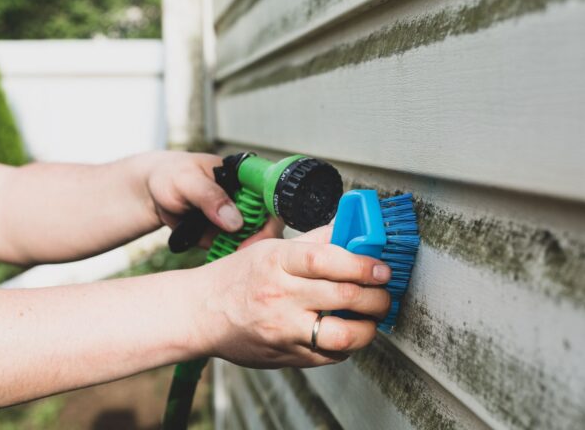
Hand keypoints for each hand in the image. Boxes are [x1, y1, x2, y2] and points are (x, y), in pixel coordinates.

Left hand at [142, 151, 282, 247]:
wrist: (153, 192)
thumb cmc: (170, 175)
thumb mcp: (186, 180)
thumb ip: (209, 196)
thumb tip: (235, 220)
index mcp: (244, 177)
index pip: (271, 195)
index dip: (271, 214)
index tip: (259, 233)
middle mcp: (248, 198)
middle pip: (270, 221)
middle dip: (259, 240)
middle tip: (241, 251)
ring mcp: (240, 218)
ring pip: (256, 239)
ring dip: (245, 251)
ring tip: (227, 255)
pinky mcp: (229, 235)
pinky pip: (238, 249)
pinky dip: (232, 257)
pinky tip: (221, 258)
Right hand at [192, 225, 391, 367]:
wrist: (200, 314)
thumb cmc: (238, 278)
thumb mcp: (271, 248)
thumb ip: (315, 241)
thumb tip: (352, 228)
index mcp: (278, 261)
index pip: (327, 259)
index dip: (362, 265)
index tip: (381, 269)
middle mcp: (280, 295)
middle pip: (343, 297)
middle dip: (377, 298)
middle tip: (384, 294)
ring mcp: (282, 329)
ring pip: (342, 336)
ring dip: (368, 329)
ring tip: (371, 319)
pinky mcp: (285, 355)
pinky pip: (329, 356)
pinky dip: (346, 346)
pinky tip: (347, 333)